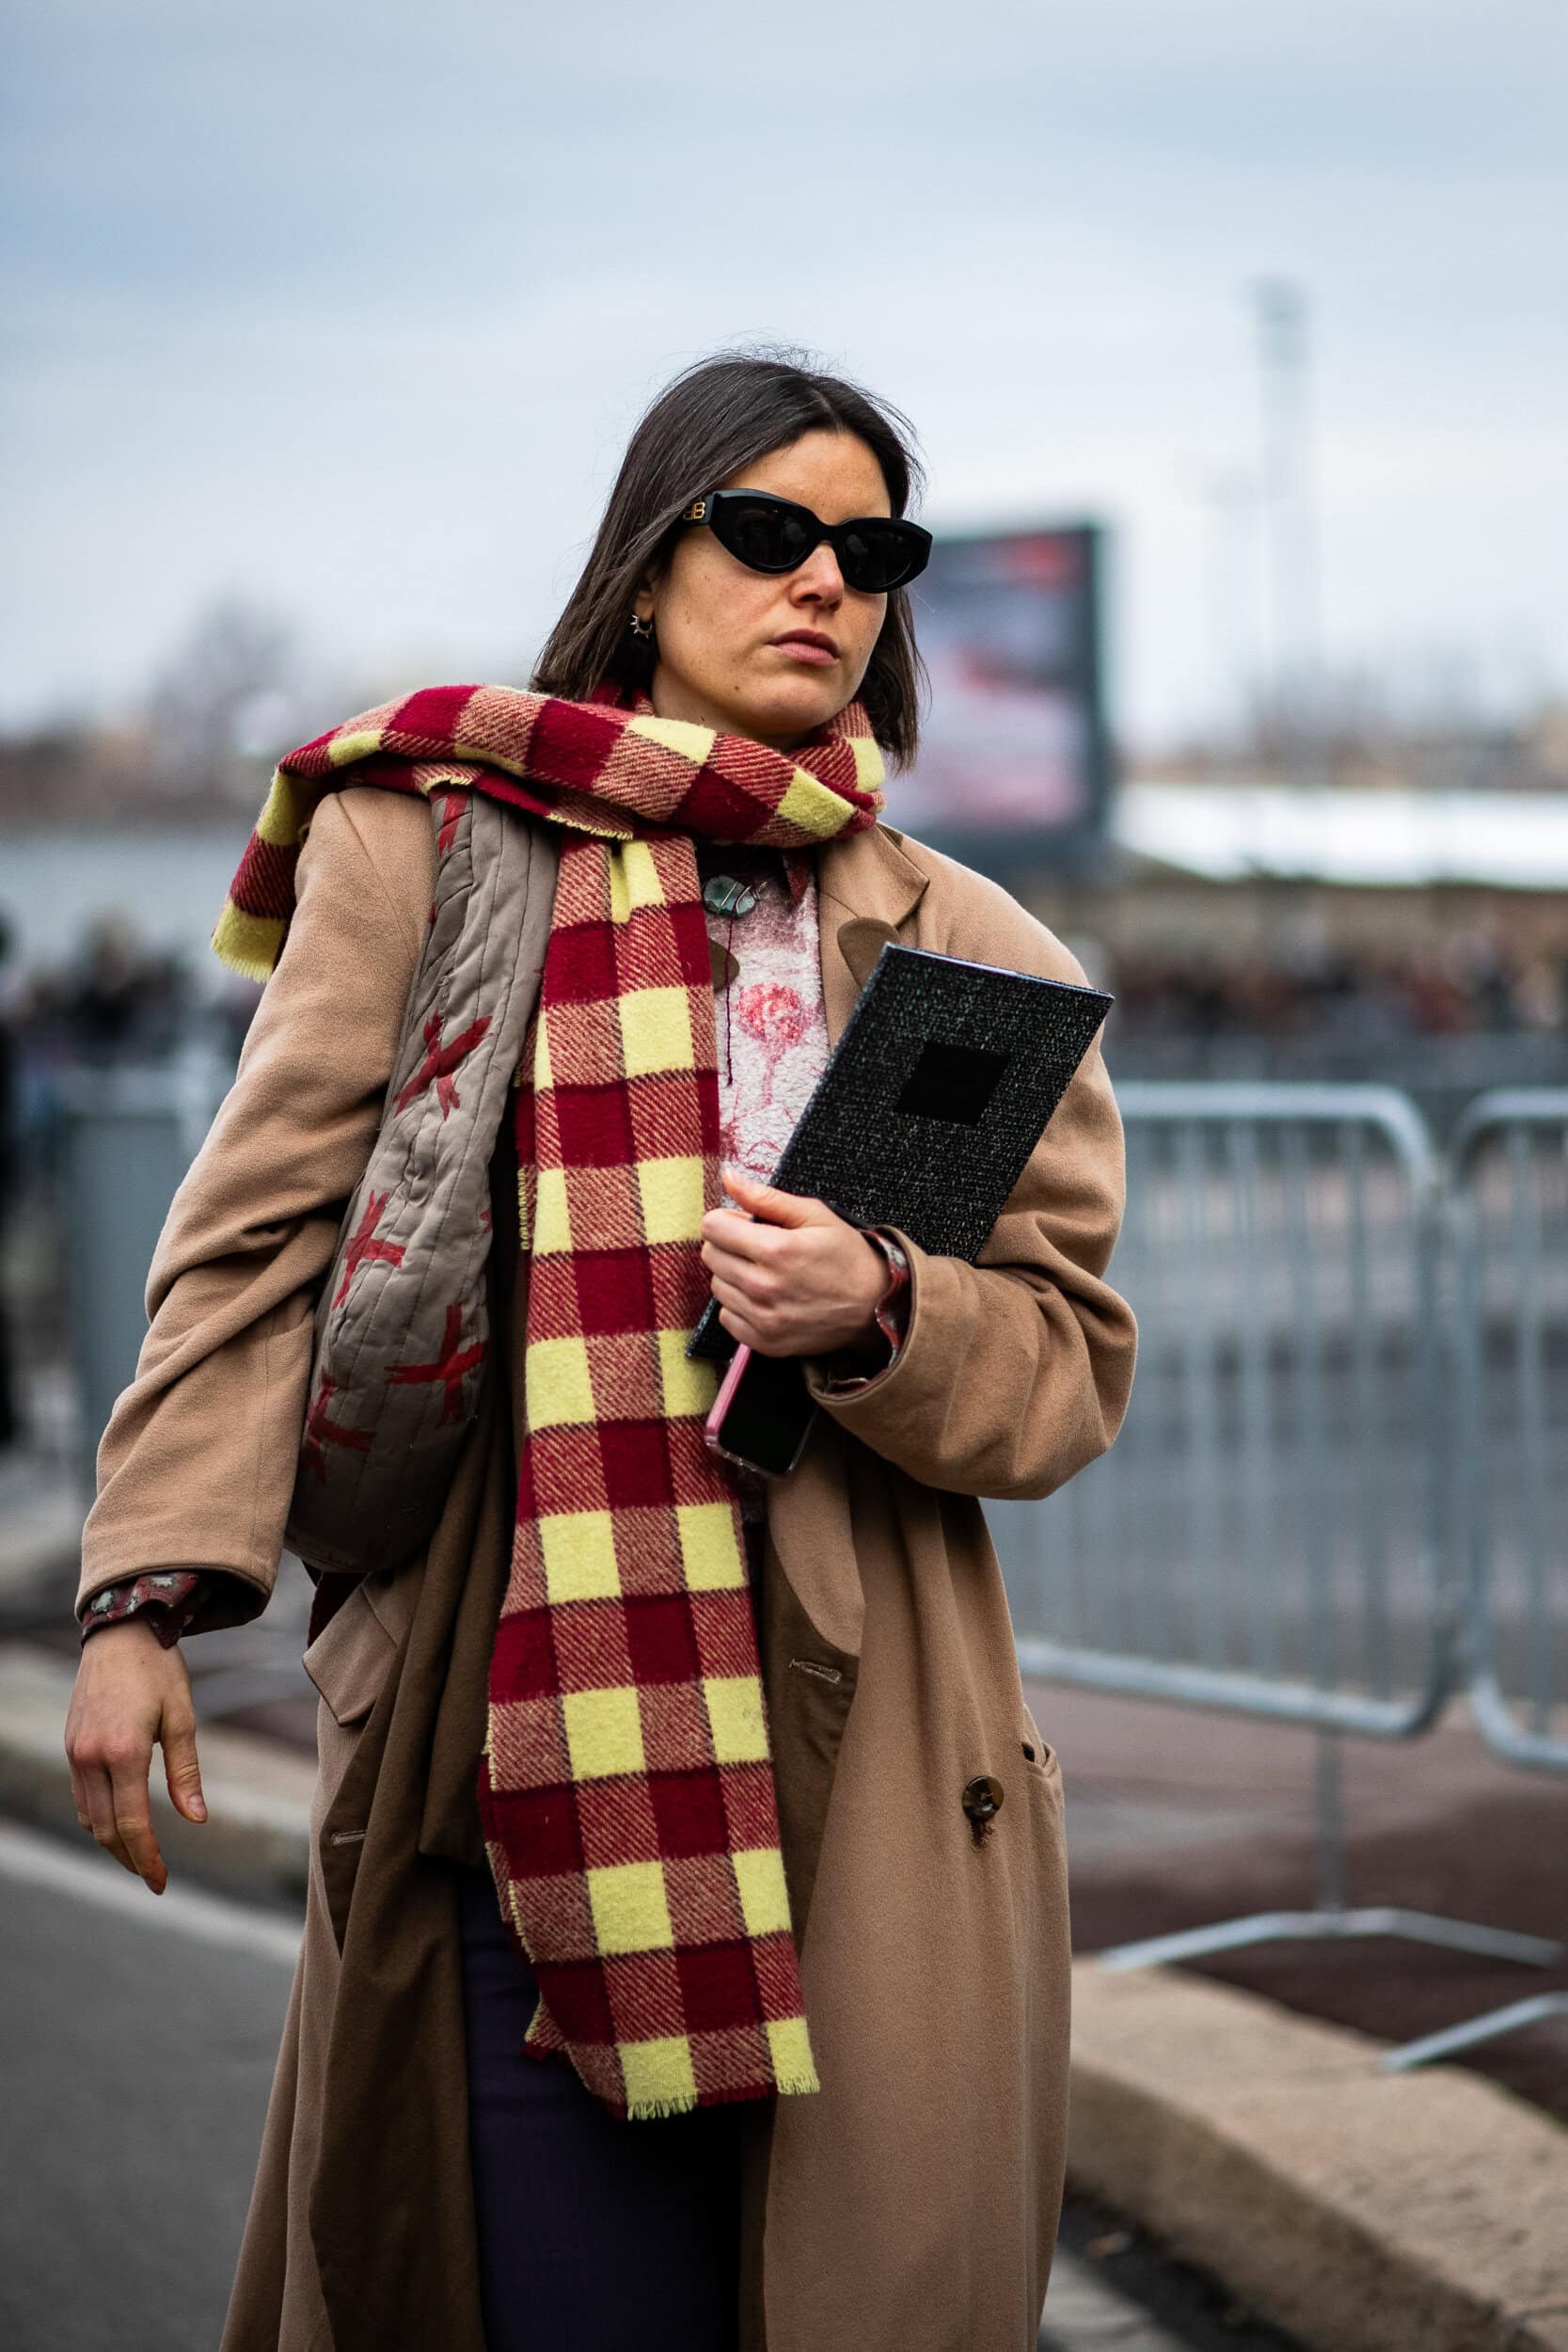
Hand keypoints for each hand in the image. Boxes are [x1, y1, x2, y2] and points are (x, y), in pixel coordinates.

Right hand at [64, 1618, 205, 1894]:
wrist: (120, 1632)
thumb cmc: (160, 1671)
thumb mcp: (182, 1717)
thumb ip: (186, 1771)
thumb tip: (196, 1820)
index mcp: (124, 1752)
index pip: (132, 1823)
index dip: (146, 1858)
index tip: (161, 1881)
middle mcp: (91, 1757)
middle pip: (104, 1829)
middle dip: (129, 1858)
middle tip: (154, 1877)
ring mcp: (75, 1752)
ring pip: (88, 1816)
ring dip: (111, 1842)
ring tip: (139, 1855)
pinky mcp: (71, 1745)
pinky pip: (81, 1795)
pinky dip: (98, 1817)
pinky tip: (118, 1822)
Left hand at [700, 1165, 885, 1358]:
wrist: (874, 1306)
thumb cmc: (847, 1256)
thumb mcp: (815, 1215)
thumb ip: (766, 1197)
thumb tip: (728, 1177)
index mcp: (775, 1250)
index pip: (712, 1227)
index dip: (727, 1219)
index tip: (746, 1224)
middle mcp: (763, 1287)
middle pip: (711, 1255)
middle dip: (729, 1244)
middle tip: (759, 1247)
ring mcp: (762, 1318)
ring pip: (717, 1286)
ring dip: (734, 1275)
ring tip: (765, 1272)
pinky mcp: (764, 1341)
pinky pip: (727, 1316)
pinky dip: (740, 1305)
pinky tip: (765, 1297)